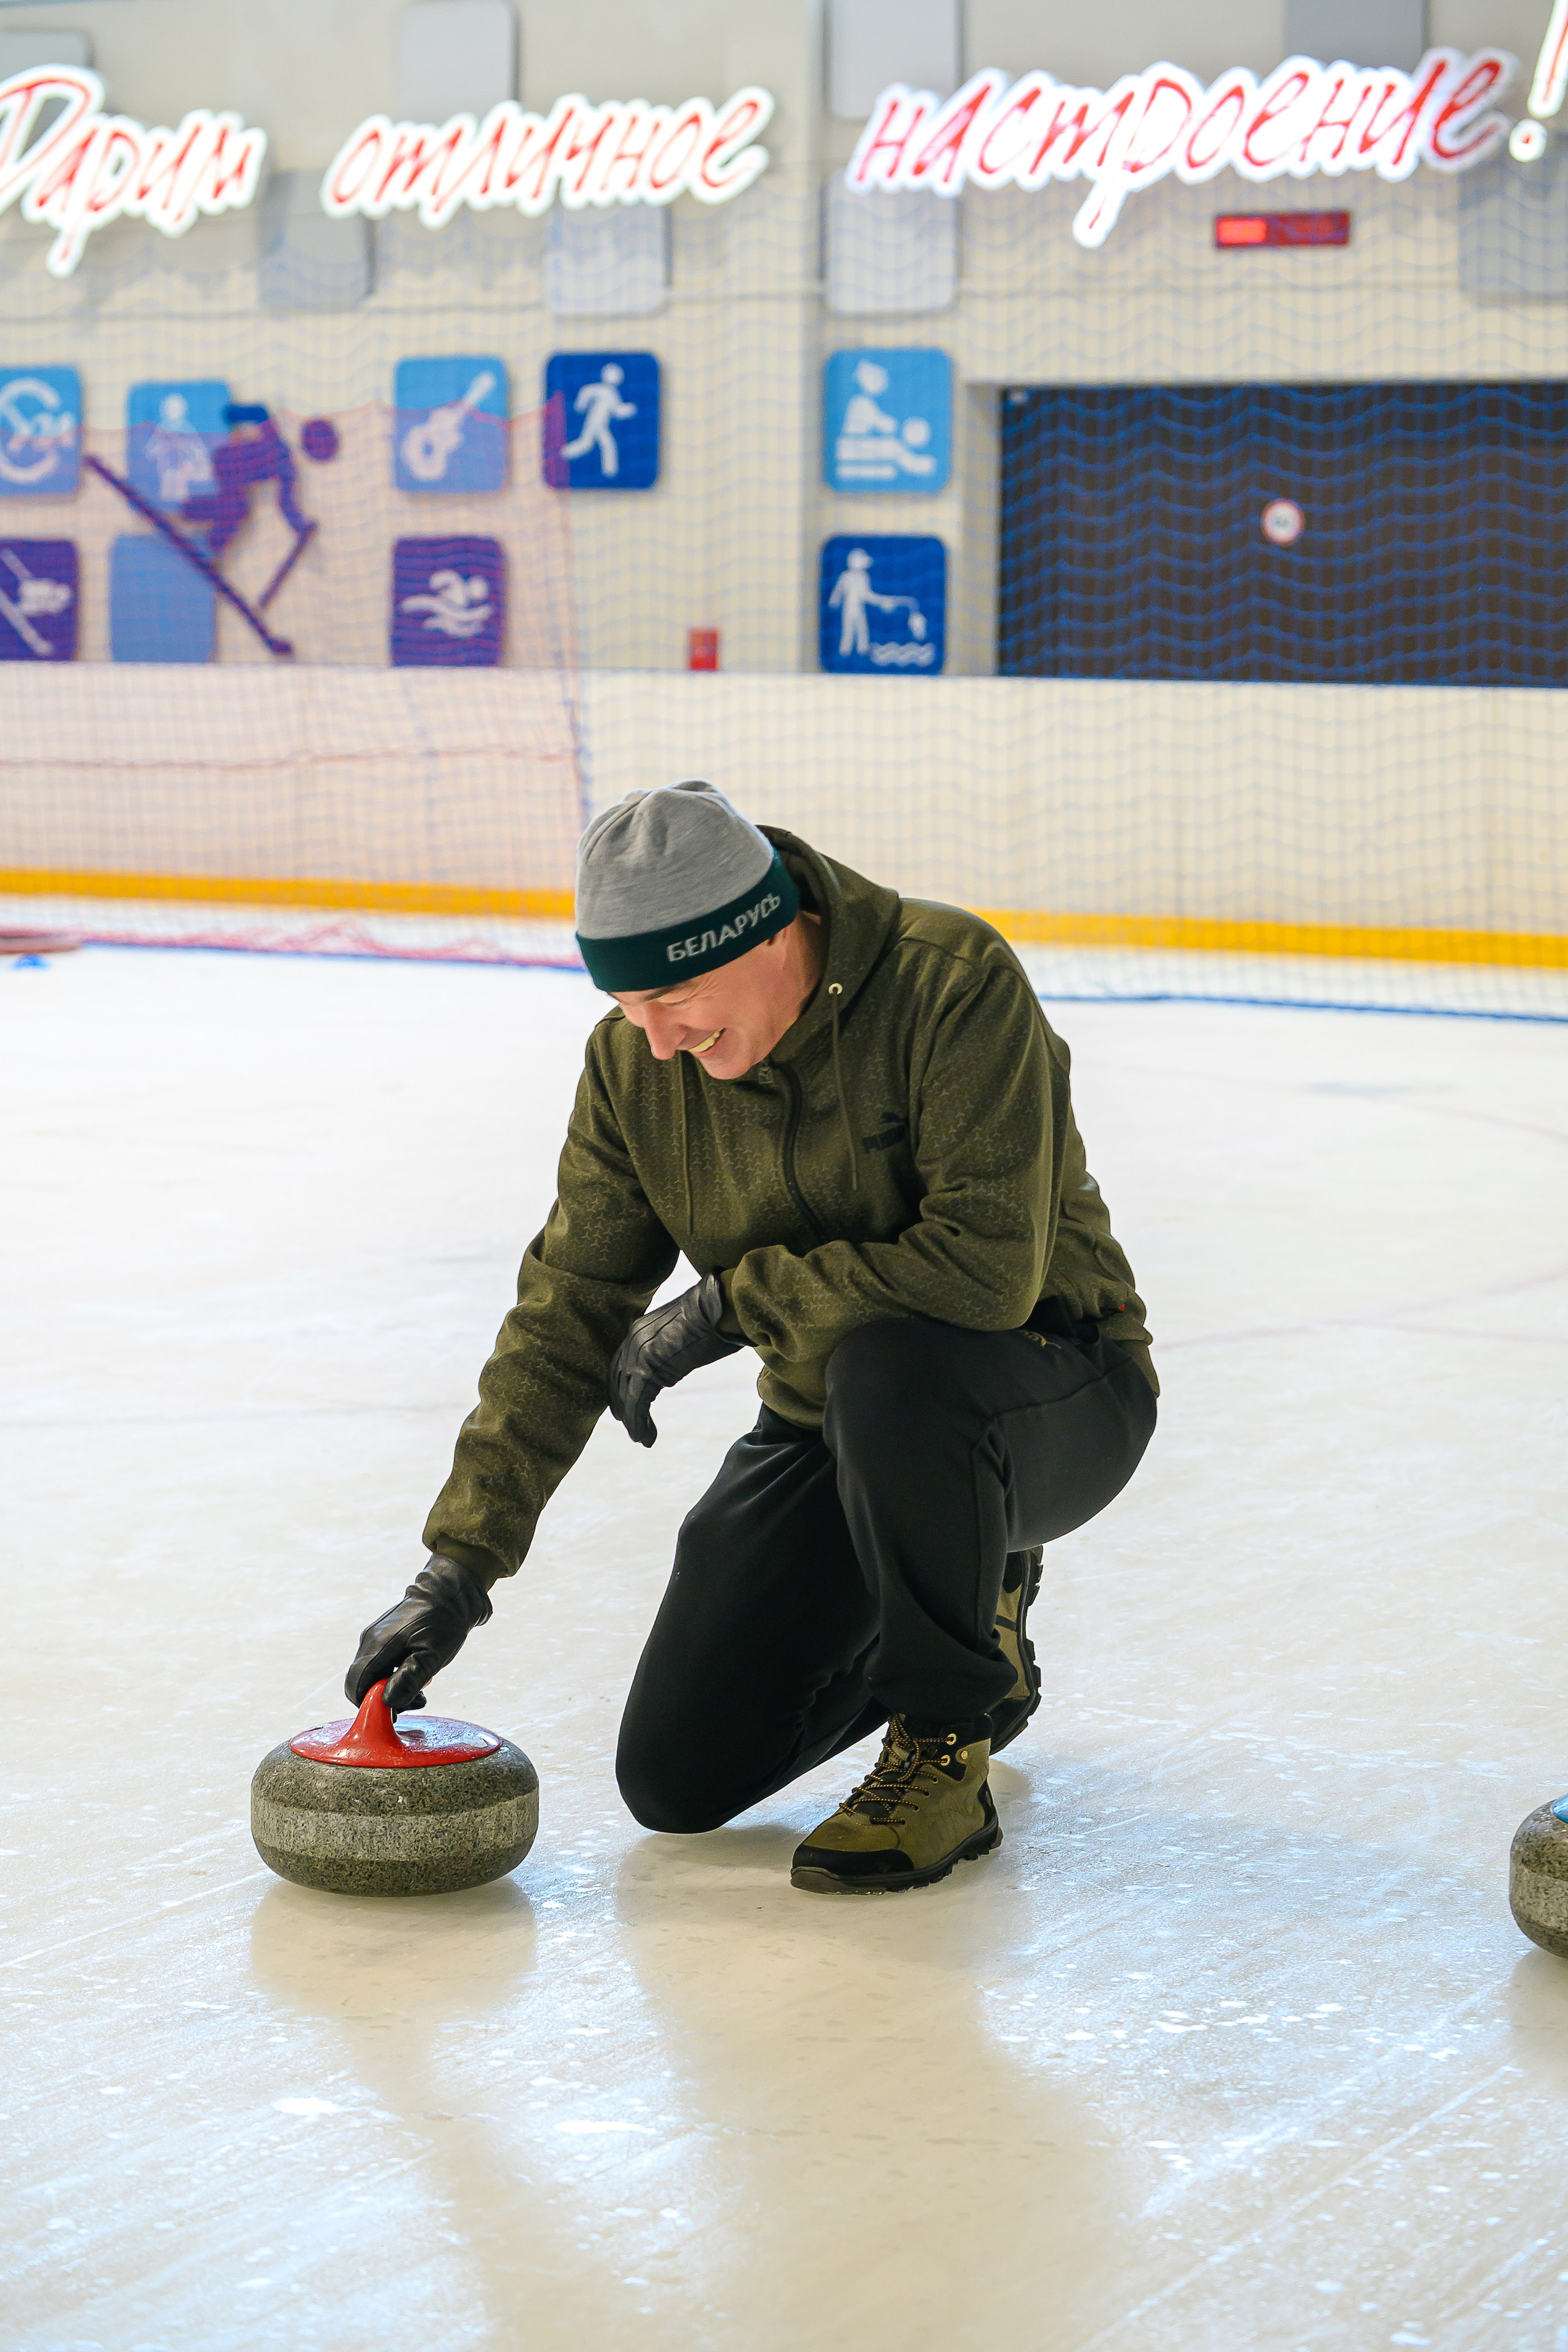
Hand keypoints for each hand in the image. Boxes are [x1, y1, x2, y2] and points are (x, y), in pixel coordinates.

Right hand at [344, 1554, 492, 1711]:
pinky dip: (395, 1676)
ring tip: (422, 1687)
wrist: (450, 1592)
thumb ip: (410, 1679)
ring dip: (393, 1688)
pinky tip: (416, 1672)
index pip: (355, 1686)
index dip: (371, 1705)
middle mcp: (369, 1641)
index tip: (399, 1709)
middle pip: (362, 1683)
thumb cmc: (444, 1622)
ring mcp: (374, 1637)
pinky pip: (380, 1664)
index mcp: (378, 1645)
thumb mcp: (433, 1655)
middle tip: (417, 1699)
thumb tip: (387, 1701)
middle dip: (384, 1698)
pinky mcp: (382, 1637)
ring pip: (372, 1675)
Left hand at [608, 1271, 743, 1446]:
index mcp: (638, 1330)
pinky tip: (646, 1438)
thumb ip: (671, 1343)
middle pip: (619, 1381)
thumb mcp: (684, 1330)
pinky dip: (639, 1424)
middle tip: (630, 1427)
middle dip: (623, 1406)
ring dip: (633, 1422)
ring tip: (641, 1439)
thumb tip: (679, 1353)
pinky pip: (637, 1403)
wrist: (716, 1307)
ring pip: (627, 1396)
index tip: (625, 1405)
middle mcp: (631, 1342)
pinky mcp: (648, 1370)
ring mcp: (637, 1356)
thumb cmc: (711, 1315)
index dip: (621, 1387)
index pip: (621, 1365)